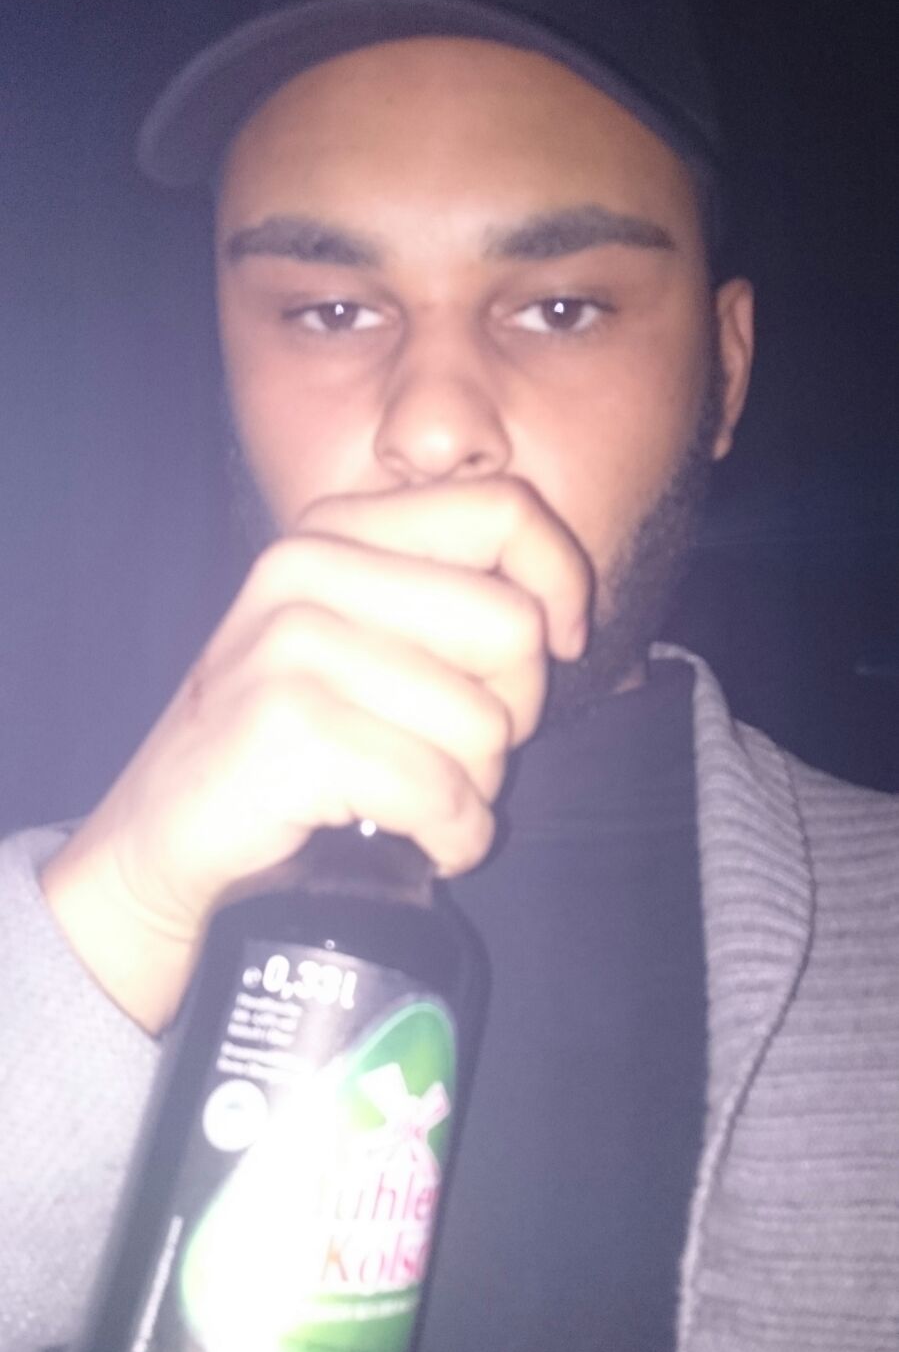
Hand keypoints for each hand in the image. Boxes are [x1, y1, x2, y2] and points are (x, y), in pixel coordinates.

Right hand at [42, 477, 590, 1031]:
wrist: (165, 834)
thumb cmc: (287, 743)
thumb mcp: (355, 640)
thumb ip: (439, 600)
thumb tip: (563, 614)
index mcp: (336, 528)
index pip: (503, 508)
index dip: (562, 581)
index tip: (560, 644)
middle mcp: (308, 567)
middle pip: (512, 626)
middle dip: (515, 713)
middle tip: (461, 753)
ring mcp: (293, 644)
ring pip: (484, 724)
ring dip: (475, 790)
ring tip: (419, 801)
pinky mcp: (289, 727)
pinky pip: (440, 792)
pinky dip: (451, 838)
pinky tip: (420, 843)